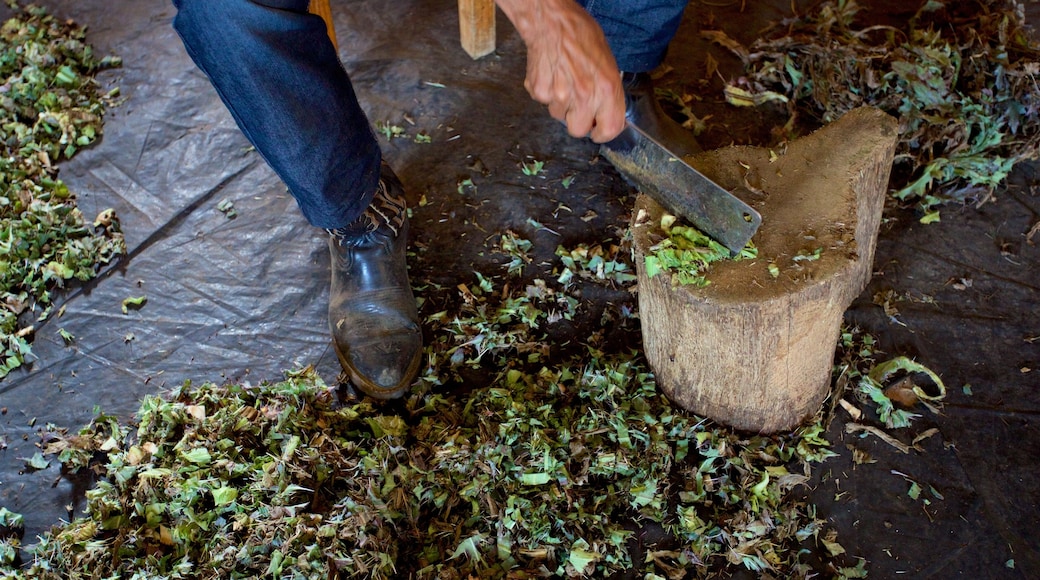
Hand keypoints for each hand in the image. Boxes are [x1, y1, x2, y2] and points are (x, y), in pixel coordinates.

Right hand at [496, 0, 624, 142]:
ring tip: (563, 80)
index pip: (610, 129)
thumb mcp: (607, 62)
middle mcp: (584, 96)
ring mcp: (559, 96)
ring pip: (559, 116)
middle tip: (578, 105)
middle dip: (578, 121)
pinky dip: (547, 93)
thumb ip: (608, 91)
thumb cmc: (581, 34)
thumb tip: (608, 111)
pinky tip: (551, 75)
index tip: (599, 129)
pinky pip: (544, 102)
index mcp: (606, 88)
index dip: (604, 132)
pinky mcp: (540, 92)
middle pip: (579, 130)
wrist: (551, 21)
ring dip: (561, 105)